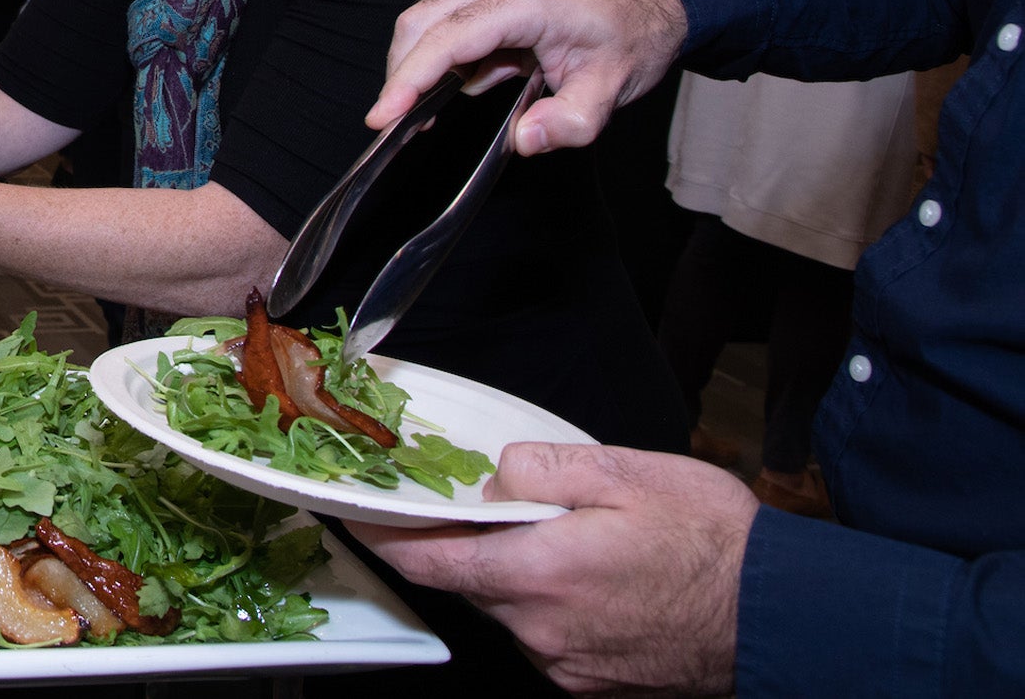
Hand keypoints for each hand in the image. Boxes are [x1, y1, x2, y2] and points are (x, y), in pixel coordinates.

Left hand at [350, 444, 754, 693]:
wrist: (784, 616)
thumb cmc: (714, 542)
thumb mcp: (626, 471)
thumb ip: (543, 468)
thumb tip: (493, 476)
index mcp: (542, 572)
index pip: (432, 562)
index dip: (389, 540)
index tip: (362, 519)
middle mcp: (544, 630)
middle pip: (474, 585)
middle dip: (476, 547)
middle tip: (502, 510)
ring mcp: (568, 665)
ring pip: (514, 612)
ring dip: (524, 577)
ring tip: (576, 544)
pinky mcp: (594, 685)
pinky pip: (550, 639)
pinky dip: (557, 608)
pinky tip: (600, 583)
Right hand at [368, 0, 687, 154]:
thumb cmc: (636, 33)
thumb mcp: (613, 88)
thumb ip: (571, 120)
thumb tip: (524, 140)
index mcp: (525, 0)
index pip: (446, 39)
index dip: (409, 78)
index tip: (384, 115)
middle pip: (420, 22)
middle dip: (400, 74)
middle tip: (396, 121)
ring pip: (428, 17)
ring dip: (422, 63)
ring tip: (435, 108)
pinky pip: (448, 15)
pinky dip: (444, 52)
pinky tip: (471, 81)